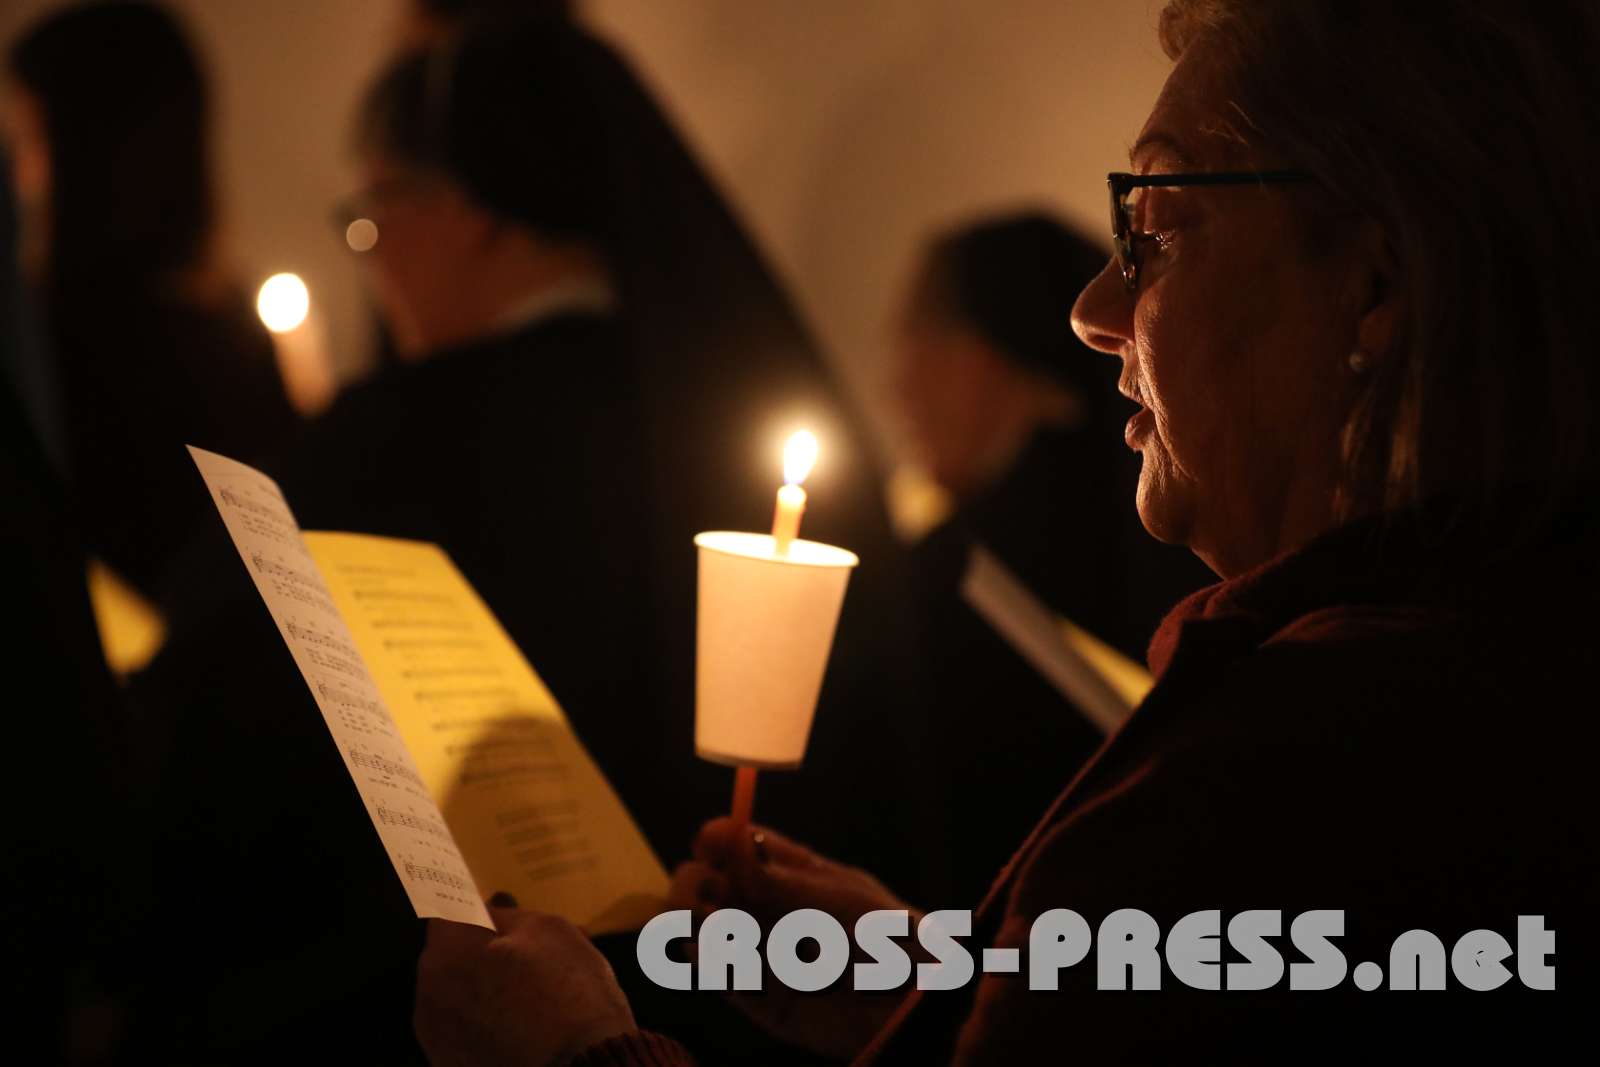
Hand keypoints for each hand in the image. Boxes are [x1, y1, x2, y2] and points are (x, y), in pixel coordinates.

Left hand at [415, 896, 636, 1066]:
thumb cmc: (568, 992)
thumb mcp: (549, 931)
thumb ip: (508, 914)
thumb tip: (488, 907)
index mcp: (446, 952)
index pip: (448, 913)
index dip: (475, 909)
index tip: (498, 911)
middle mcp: (427, 995)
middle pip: (452, 956)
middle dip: (483, 951)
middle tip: (529, 955)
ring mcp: (436, 1038)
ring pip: (459, 995)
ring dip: (485, 988)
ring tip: (534, 994)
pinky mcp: (450, 1065)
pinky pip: (466, 1030)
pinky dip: (488, 1024)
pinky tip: (525, 1026)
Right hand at [668, 818, 917, 1058]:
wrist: (907, 1002)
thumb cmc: (886, 935)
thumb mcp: (838, 897)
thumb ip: (780, 877)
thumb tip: (730, 841)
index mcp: (784, 868)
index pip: (729, 840)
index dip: (713, 840)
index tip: (711, 846)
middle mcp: (759, 902)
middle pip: (697, 879)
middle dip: (693, 883)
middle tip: (717, 895)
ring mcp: (750, 945)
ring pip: (688, 923)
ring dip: (689, 920)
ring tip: (720, 928)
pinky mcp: (748, 991)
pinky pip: (707, 969)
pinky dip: (706, 960)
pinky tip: (734, 961)